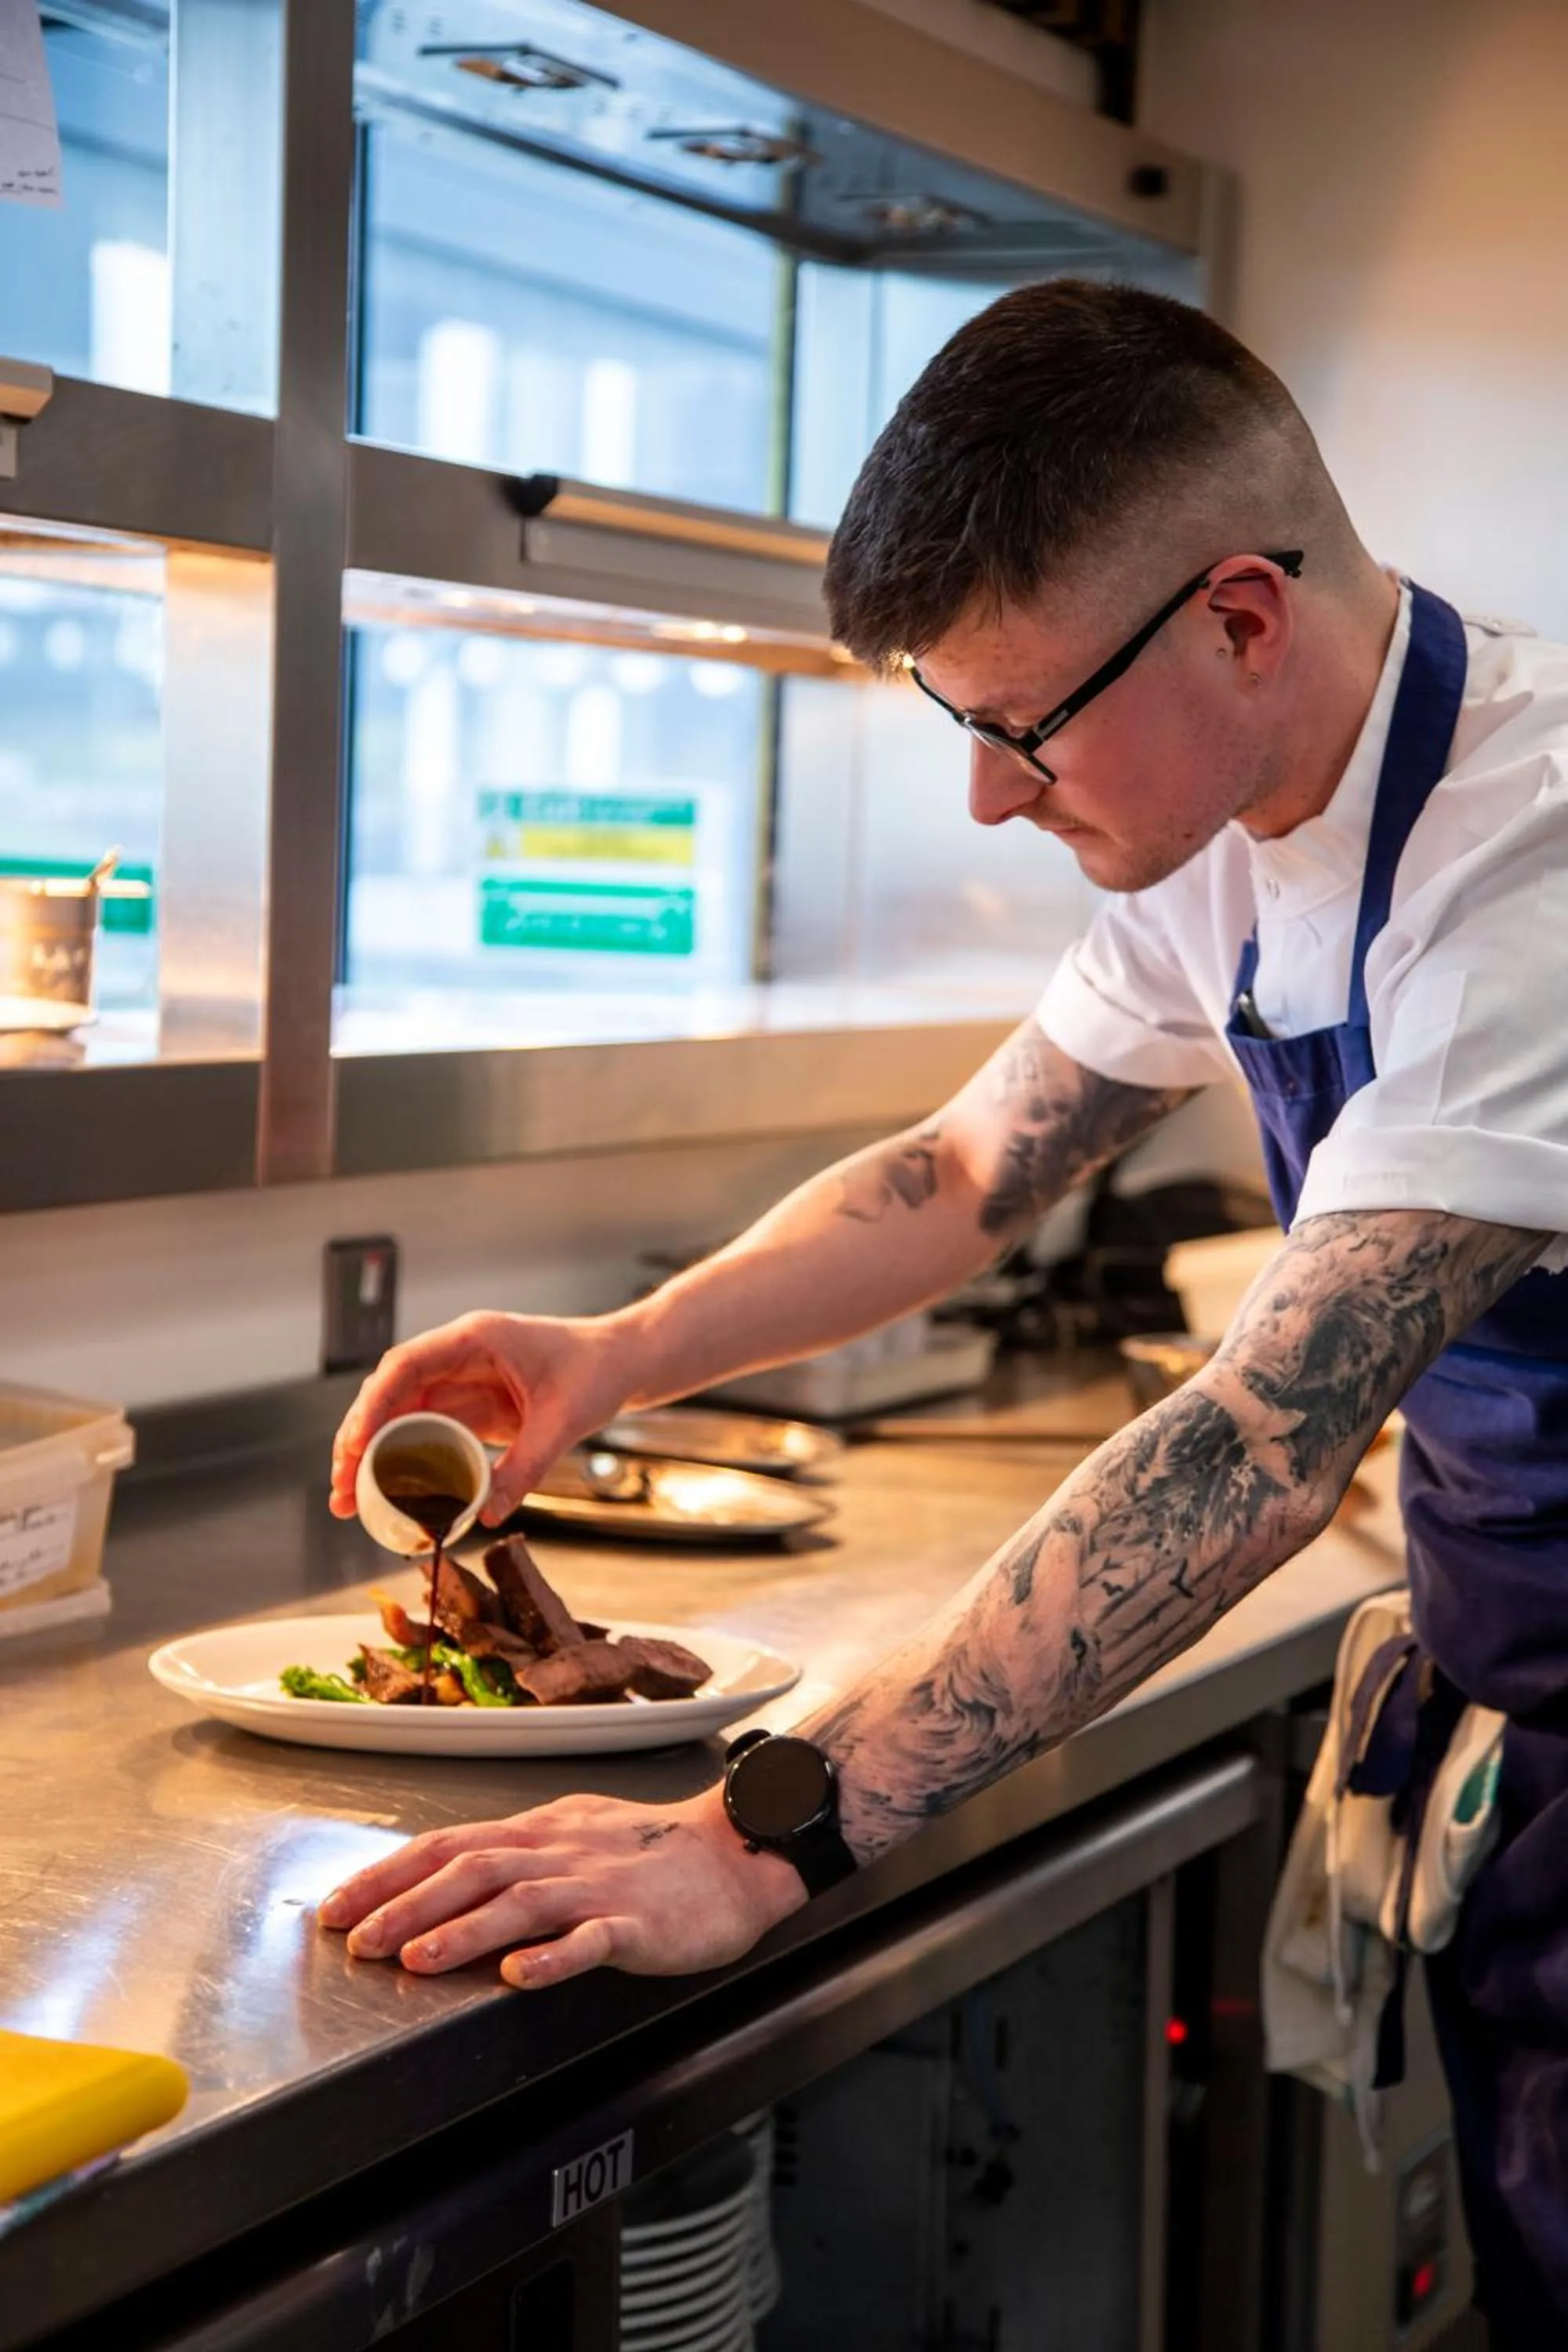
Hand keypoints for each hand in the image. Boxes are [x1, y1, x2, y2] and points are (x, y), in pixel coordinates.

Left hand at [317, 1790, 807, 1987]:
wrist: (735, 1853)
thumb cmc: (652, 1853)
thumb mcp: (573, 1834)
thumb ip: (514, 1855)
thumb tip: (444, 1874)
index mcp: (538, 1832)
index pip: (447, 1845)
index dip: (387, 1875)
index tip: (335, 1906)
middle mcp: (559, 1852)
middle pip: (472, 1870)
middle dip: (405, 1905)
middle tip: (355, 1941)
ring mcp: (598, 1886)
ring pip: (522, 1902)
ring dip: (465, 1930)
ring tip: (417, 1959)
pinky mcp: (639, 1922)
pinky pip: (594, 1938)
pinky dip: (556, 1956)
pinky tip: (524, 1975)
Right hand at [329, 1309, 644, 1523]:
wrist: (622, 1361)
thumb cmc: (597, 1371)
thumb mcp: (564, 1421)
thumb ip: (525, 1466)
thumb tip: (484, 1514)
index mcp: (474, 1339)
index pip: (405, 1365)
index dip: (372, 1404)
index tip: (355, 1446)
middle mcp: (457, 1355)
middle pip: (389, 1392)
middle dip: (358, 1439)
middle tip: (341, 1489)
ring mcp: (459, 1379)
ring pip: (398, 1413)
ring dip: (370, 1454)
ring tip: (348, 1501)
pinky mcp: (468, 1404)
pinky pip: (423, 1429)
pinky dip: (400, 1458)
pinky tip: (384, 1493)